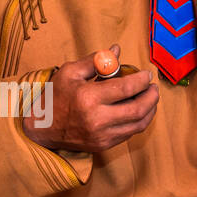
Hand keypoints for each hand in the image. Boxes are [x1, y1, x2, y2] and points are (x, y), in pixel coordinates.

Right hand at [22, 45, 158, 152]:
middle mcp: (97, 119)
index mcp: (88, 98)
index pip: (126, 89)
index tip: (147, 74)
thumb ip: (96, 60)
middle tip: (154, 88)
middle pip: (138, 109)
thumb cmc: (55, 96)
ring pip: (138, 125)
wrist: (42, 128)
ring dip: (150, 111)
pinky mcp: (103, 145)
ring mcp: (101, 135)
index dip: (141, 80)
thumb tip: (117, 51)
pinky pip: (129, 134)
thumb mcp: (70, 72)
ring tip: (151, 99)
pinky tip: (139, 111)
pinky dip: (139, 122)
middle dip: (152, 97)